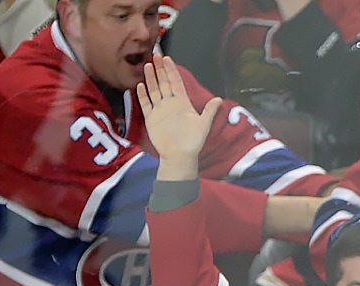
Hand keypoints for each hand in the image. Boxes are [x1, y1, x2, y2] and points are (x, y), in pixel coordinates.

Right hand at [137, 55, 220, 179]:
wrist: (180, 157)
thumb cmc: (193, 143)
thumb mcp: (203, 125)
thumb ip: (209, 111)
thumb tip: (219, 99)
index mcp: (183, 103)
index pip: (176, 82)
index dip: (171, 70)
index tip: (167, 58)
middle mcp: (170, 104)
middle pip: (163, 83)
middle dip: (160, 69)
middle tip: (155, 55)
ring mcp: (160, 111)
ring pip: (154, 90)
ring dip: (150, 79)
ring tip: (147, 65)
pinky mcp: (151, 119)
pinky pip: (145, 104)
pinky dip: (142, 95)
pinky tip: (139, 85)